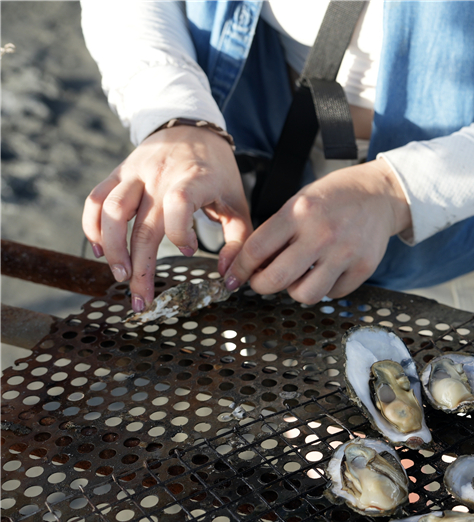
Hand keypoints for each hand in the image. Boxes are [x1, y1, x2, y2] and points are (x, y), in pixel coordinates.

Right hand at [82, 125, 251, 312]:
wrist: (191, 127)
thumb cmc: (218, 172)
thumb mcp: (239, 204)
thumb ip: (239, 242)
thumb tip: (228, 278)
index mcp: (193, 179)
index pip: (178, 203)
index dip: (180, 232)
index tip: (190, 251)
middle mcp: (159, 176)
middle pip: (142, 225)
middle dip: (140, 268)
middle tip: (141, 299)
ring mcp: (134, 174)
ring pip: (110, 211)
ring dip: (111, 247)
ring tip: (120, 274)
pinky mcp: (118, 173)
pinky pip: (95, 199)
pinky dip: (92, 225)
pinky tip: (99, 249)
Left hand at [218, 159, 410, 303]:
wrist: (379, 194)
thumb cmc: (334, 198)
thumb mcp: (299, 202)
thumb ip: (276, 232)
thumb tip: (251, 265)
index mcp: (299, 212)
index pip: (257, 250)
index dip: (239, 269)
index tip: (234, 277)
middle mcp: (321, 233)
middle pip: (277, 279)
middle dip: (261, 285)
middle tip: (262, 282)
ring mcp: (345, 253)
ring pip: (306, 294)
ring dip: (296, 290)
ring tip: (300, 276)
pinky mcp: (363, 268)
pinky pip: (333, 293)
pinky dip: (325, 287)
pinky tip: (327, 270)